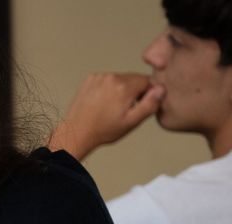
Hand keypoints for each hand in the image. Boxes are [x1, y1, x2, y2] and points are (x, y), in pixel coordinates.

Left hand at [48, 73, 163, 160]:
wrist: (76, 132)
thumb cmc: (103, 130)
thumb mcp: (132, 122)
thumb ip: (150, 104)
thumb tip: (161, 89)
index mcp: (124, 86)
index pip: (148, 81)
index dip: (147, 94)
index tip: (138, 106)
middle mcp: (111, 77)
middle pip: (134, 79)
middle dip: (134, 92)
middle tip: (124, 109)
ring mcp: (98, 77)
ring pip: (120, 79)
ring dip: (121, 90)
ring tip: (111, 108)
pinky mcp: (89, 79)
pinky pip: (107, 80)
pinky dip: (108, 89)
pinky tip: (102, 103)